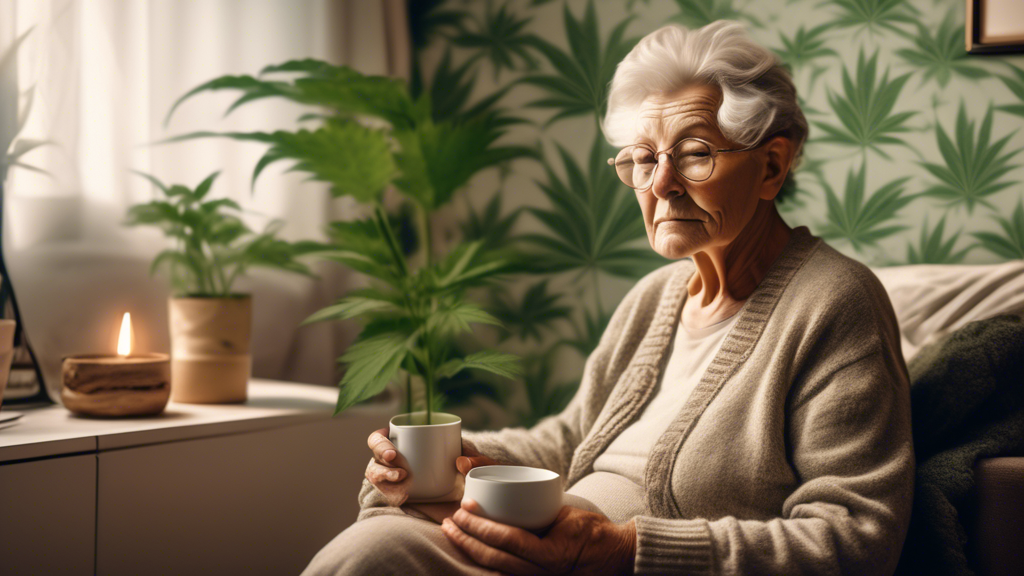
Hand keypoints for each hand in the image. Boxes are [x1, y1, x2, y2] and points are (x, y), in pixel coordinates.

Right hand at [365, 430, 500, 506]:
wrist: (468, 500)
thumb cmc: (469, 471)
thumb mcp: (476, 463)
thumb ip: (477, 460)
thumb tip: (461, 461)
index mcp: (404, 442)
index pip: (379, 438)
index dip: (379, 443)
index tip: (393, 453)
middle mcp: (393, 460)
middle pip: (374, 459)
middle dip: (381, 466)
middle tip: (400, 473)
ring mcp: (392, 480)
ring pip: (375, 477)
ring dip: (385, 480)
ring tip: (404, 484)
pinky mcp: (396, 497)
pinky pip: (384, 495)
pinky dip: (390, 496)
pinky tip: (403, 498)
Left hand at [442, 499, 636, 574]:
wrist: (611, 558)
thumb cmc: (590, 531)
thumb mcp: (566, 516)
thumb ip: (538, 504)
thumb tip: (500, 486)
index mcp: (550, 555)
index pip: (509, 541)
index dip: (482, 526)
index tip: (464, 507)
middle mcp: (541, 573)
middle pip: (494, 557)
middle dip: (466, 538)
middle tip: (450, 519)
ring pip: (493, 568)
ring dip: (468, 550)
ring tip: (451, 532)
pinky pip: (501, 573)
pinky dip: (482, 561)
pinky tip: (467, 549)